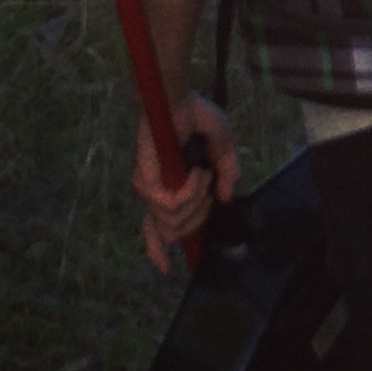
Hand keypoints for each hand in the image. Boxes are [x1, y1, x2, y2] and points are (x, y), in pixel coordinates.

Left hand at [132, 92, 237, 270]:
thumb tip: (225, 199)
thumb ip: (227, 175)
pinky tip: (195, 172)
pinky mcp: (145, 181)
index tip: (166, 271)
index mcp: (166, 189)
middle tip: (209, 189)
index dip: (158, 251)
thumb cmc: (196, 118)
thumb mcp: (222, 151)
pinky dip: (190, 191)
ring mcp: (147, 188)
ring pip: (173, 222)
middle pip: (173, 233)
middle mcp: (153, 193)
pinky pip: (171, 205)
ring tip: (201, 174)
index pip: (155, 229)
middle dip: (199, 217)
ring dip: (196, 201)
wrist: (179, 100)